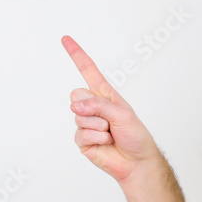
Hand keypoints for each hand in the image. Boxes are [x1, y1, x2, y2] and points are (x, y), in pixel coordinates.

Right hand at [62, 35, 161, 184]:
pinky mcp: (82, 140)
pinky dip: (97, 138)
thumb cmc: (136, 135)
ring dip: (99, 126)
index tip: (65, 39)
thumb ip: (99, 106)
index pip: (88, 71)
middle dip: (93, 108)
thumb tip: (76, 106)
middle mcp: (93, 106)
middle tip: (109, 120)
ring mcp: (86, 123)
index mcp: (105, 95)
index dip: (77, 55)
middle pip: (77, 95)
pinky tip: (106, 143)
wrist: (136, 162)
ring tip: (111, 133)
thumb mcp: (123, 114)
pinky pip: (81, 134)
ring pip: (79, 116)